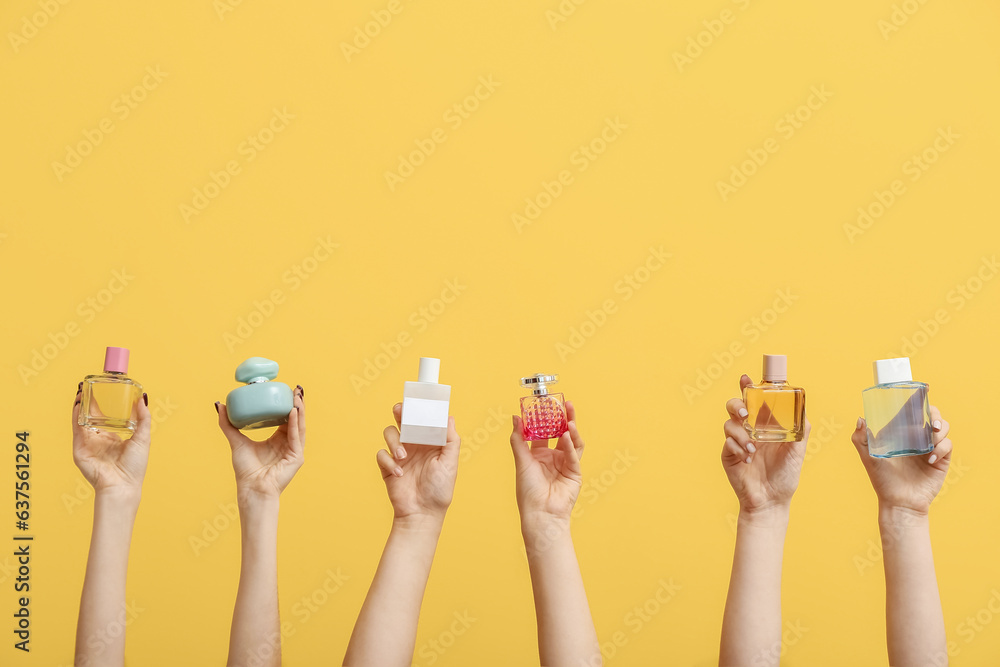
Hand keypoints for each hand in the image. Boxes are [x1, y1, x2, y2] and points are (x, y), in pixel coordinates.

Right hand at [72, 382, 150, 495]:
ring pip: (81, 421)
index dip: (101, 403)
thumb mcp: (143, 438)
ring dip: (79, 405)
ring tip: (81, 390)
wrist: (123, 486)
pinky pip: (77, 430)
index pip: (104, 417)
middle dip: (88, 401)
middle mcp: (98, 440)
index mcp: (112, 438)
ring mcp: (88, 444)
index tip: (101, 388)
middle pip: (90, 417)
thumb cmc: (134, 467)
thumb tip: (143, 398)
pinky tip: (78, 405)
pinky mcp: (80, 450)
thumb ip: (143, 418)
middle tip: (87, 385)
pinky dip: (76, 416)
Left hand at [216, 385, 304, 501]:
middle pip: (296, 419)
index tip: (286, 390)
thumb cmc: (246, 470)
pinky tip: (292, 411)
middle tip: (295, 388)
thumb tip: (219, 405)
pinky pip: (297, 437)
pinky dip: (295, 423)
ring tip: (296, 395)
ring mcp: (294, 450)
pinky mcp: (296, 457)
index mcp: (278, 440)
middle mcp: (288, 443)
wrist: (251, 489)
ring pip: (299, 425)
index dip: (287, 404)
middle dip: (297, 403)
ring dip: (299, 410)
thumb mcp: (236, 441)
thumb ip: (228, 424)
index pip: (286, 418)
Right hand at [376, 403, 459, 520]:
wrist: (422, 513)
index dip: (420, 406)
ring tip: (403, 456)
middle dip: (400, 411)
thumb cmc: (439, 490)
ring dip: (394, 441)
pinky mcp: (388, 465)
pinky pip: (381, 454)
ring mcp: (400, 453)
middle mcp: (414, 443)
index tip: (418, 398)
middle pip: (403, 418)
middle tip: (400, 411)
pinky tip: (399, 473)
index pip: (423, 417)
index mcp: (430, 440)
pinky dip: (388, 461)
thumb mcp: (450, 463)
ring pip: (390, 432)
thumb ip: (450, 440)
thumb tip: (449, 417)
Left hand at [510, 401, 584, 522]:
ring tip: (570, 417)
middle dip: (564, 419)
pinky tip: (567, 435)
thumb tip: (515, 417)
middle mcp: (553, 457)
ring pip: (572, 441)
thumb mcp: (521, 460)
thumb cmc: (528, 491)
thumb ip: (519, 438)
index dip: (545, 419)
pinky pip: (574, 455)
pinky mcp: (575, 472)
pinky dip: (571, 444)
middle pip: (561, 433)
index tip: (546, 404)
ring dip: (571, 429)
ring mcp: (565, 464)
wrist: (540, 512)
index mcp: (538, 455)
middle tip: (566, 404)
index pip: (544, 431)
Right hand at [722, 375, 810, 513]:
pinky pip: (728, 442)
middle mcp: (749, 429)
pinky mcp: (728, 454)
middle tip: (745, 413)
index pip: (755, 400)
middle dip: (737, 404)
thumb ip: (801, 430)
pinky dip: (738, 447)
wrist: (771, 500)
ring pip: (729, 423)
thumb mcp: (797, 451)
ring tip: (752, 447)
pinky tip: (748, 459)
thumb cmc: (785, 476)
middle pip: (735, 406)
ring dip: (740, 432)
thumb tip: (803, 410)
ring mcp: (737, 441)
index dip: (748, 387)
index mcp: (765, 424)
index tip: (746, 378)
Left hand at [851, 406, 951, 514]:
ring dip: (940, 429)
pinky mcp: (941, 459)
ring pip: (943, 427)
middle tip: (931, 424)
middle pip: (932, 415)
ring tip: (931, 438)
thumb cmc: (882, 480)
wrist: (900, 502)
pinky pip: (948, 445)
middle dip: (935, 414)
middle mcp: (916, 437)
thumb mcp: (868, 457)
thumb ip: (860, 438)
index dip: (918, 398)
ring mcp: (930, 447)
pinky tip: (930, 459)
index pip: (910, 410)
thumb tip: (860, 418)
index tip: (925, 388)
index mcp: (900, 432)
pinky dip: (942, 448)